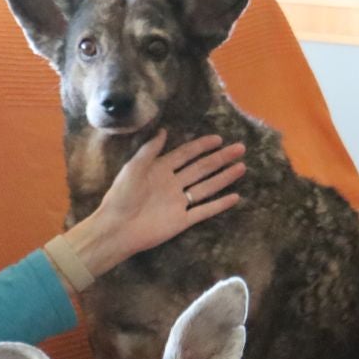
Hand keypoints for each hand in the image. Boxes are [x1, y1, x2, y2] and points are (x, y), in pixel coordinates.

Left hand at [66, 132, 245, 277]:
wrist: (117, 228)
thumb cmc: (121, 196)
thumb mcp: (133, 167)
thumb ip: (150, 150)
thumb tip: (163, 130)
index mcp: (161, 169)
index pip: (186, 154)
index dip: (202, 146)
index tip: (219, 138)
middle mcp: (173, 184)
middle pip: (202, 168)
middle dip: (221, 158)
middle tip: (240, 149)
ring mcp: (179, 203)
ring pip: (207, 187)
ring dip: (224, 177)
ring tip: (241, 167)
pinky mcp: (182, 221)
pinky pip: (204, 211)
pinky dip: (219, 205)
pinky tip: (234, 197)